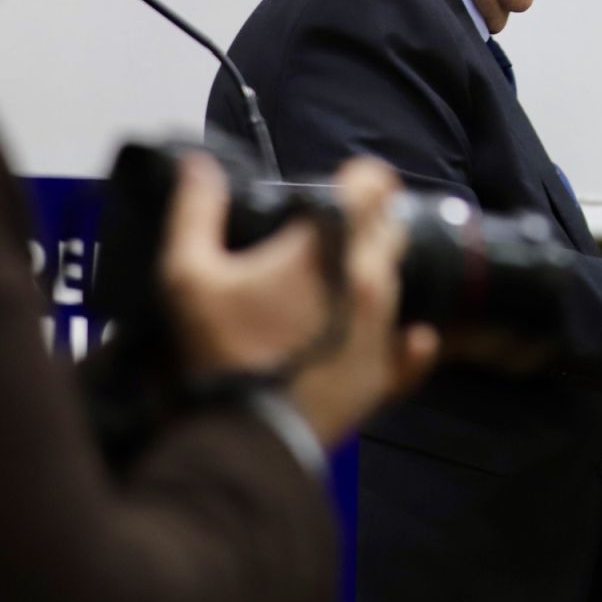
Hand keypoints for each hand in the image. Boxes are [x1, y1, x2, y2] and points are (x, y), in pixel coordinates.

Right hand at [161, 152, 437, 446]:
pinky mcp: (389, 372)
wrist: (246, 436)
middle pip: (391, 228)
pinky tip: (383, 335)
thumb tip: (199, 165)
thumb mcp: (188, 276)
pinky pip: (413, 343)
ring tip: (331, 290)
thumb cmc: (219, 351)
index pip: (373, 186)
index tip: (340, 186)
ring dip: (372, 276)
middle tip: (326, 238)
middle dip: (367, 223)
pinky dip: (403, 335)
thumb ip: (195, 212)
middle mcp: (372, 281)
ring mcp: (386, 328)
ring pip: (396, 281)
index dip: (359, 178)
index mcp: (330, 250)